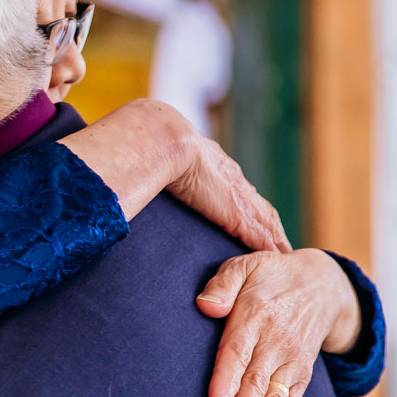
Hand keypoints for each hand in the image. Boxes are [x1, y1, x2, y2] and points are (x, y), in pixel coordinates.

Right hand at [60, 98, 287, 253]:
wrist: (158, 139)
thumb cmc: (143, 148)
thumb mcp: (147, 164)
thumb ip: (139, 175)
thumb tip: (112, 182)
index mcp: (209, 168)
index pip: (235, 192)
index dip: (244, 209)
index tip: (252, 224)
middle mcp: (229, 180)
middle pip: (257, 206)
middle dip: (267, 225)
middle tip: (279, 245)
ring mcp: (237, 195)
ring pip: (265, 220)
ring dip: (274, 238)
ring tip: (284, 255)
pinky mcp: (239, 212)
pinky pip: (264, 233)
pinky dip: (272, 246)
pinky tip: (280, 258)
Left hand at [196, 249, 362, 396]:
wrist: (322, 285)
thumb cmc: (270, 277)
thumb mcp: (246, 266)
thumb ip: (223, 283)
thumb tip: (206, 305)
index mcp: (256, 318)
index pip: (238, 352)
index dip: (227, 379)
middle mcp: (276, 345)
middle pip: (256, 384)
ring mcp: (290, 366)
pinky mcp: (299, 380)